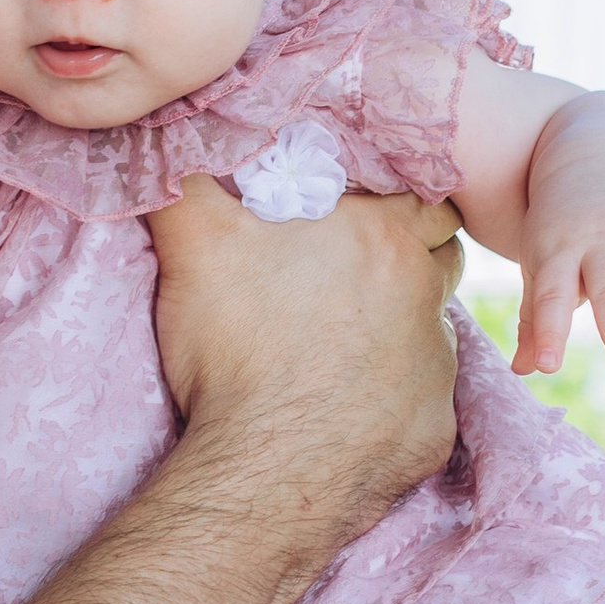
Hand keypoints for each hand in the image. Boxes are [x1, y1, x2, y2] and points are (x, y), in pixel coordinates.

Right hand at [148, 178, 461, 538]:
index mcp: (383, 235)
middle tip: (358, 271)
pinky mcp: (434, 426)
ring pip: (437, 324)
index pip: (421, 193)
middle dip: (412, 254)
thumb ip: (181, 177)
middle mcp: (425, 292)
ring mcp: (436, 364)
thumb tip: (162, 133)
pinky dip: (396, 392)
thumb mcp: (194, 243)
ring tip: (351, 336)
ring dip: (407, 322)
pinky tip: (351, 401)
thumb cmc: (234, 348)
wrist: (261, 470)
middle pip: (442, 252)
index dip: (393, 198)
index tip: (361, 213)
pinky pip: (426, 397)